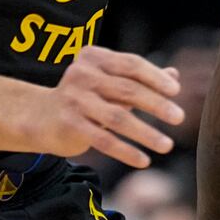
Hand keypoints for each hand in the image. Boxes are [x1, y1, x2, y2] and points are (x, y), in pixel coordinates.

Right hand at [33, 46, 184, 165]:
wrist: (40, 116)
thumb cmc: (85, 96)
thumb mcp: (110, 82)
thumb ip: (140, 78)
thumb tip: (175, 76)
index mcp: (95, 58)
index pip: (131, 64)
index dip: (156, 77)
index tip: (176, 92)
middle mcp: (82, 75)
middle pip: (128, 89)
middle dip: (157, 104)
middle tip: (180, 118)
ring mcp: (74, 100)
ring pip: (118, 117)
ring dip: (146, 133)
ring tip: (167, 145)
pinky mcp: (69, 125)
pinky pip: (104, 140)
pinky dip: (126, 151)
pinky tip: (144, 161)